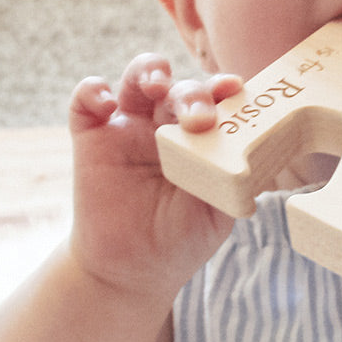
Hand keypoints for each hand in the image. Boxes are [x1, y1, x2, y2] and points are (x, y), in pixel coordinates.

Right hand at [67, 54, 242, 297]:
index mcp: (201, 136)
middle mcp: (166, 124)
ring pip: (137, 77)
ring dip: (149, 71)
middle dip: (192, 94)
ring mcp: (129, 127)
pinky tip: (106, 103)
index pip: (214, 99)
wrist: (133, 271)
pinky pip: (85, 101)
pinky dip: (92, 91)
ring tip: (157, 86)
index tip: (233, 87)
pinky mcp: (92, 138)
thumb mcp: (217, 210)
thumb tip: (256, 151)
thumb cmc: (182, 237)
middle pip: (180, 88)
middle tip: (198, 119)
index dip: (222, 88)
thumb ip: (232, 177)